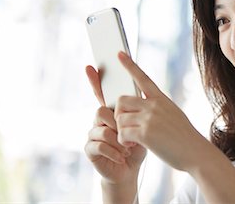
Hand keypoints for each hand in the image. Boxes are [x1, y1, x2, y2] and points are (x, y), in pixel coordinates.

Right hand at [84, 66, 145, 184]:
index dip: (95, 80)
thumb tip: (140, 92)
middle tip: (131, 135)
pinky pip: (100, 145)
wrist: (132, 169)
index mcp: (113, 111)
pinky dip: (114, 152)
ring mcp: (93, 133)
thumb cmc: (140, 145)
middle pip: (102, 111)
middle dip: (118, 125)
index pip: (102, 92)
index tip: (90, 66)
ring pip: (103, 129)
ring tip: (128, 149)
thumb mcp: (144, 125)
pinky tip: (121, 157)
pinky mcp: (90, 149)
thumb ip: (139, 110)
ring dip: (119, 141)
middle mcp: (100, 120)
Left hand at [115, 51, 206, 171]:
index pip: (142, 78)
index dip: (129, 65)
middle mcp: (155, 105)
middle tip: (126, 126)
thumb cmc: (184, 138)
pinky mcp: (145, 133)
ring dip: (121, 131)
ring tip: (132, 141)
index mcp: (161, 99)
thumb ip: (157, 108)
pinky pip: (122, 133)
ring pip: (119, 118)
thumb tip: (141, 106)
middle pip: (122, 100)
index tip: (119, 54)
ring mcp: (150, 118)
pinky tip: (132, 146)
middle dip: (119, 114)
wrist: (196, 153)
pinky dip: (123, 142)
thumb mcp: (173, 115)